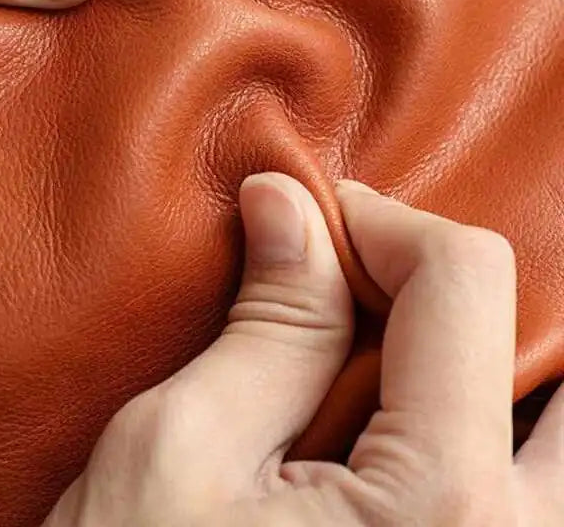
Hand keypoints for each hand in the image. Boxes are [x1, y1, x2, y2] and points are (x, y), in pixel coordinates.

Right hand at [44, 174, 563, 525]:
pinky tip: (399, 433)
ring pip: (560, 440)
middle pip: (562, 362)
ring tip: (384, 364)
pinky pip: (532, 496)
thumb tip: (289, 203)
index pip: (465, 281)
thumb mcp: (174, 453)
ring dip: (487, 372)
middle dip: (462, 300)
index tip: (314, 221)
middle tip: (368, 294)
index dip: (381, 223)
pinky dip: (482, 435)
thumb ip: (266, 322)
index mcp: (448, 514)